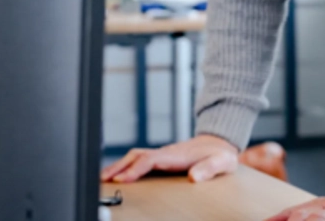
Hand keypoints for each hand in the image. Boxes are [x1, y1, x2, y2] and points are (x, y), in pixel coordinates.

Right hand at [100, 134, 238, 183]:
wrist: (221, 144)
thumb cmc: (221, 155)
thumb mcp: (222, 162)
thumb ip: (209, 169)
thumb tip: (193, 177)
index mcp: (177, 155)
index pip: (151, 159)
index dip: (135, 169)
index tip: (122, 180)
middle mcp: (167, 153)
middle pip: (137, 156)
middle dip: (119, 167)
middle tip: (102, 180)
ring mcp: (163, 155)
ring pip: (135, 156)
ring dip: (119, 166)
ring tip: (103, 179)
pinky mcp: (162, 158)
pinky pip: (139, 160)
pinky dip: (125, 166)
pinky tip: (118, 176)